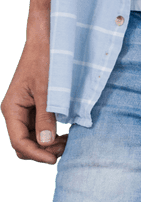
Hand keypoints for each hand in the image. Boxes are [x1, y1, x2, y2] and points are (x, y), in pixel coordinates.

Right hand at [2, 33, 67, 164]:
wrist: (48, 42)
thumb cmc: (45, 61)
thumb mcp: (47, 90)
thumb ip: (46, 117)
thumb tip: (45, 143)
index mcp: (12, 108)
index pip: (19, 142)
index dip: (36, 154)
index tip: (54, 159)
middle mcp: (16, 113)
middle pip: (24, 146)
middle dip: (42, 151)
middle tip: (64, 147)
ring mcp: (25, 113)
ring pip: (33, 141)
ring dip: (49, 146)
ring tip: (68, 141)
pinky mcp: (36, 111)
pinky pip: (41, 132)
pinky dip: (52, 137)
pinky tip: (66, 135)